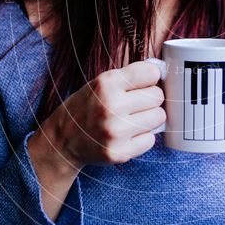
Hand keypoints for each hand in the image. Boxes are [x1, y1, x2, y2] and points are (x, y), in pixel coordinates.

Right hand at [33, 60, 165, 174]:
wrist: (62, 140)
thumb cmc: (86, 107)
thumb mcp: (100, 83)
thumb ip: (130, 76)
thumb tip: (162, 71)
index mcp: (106, 83)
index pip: (151, 73)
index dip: (150, 78)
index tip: (143, 84)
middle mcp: (111, 106)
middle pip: (158, 96)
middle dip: (150, 99)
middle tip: (135, 104)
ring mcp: (116, 131)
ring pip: (159, 117)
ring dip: (149, 118)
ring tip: (132, 119)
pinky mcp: (120, 153)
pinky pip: (151, 139)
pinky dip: (143, 137)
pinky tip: (128, 135)